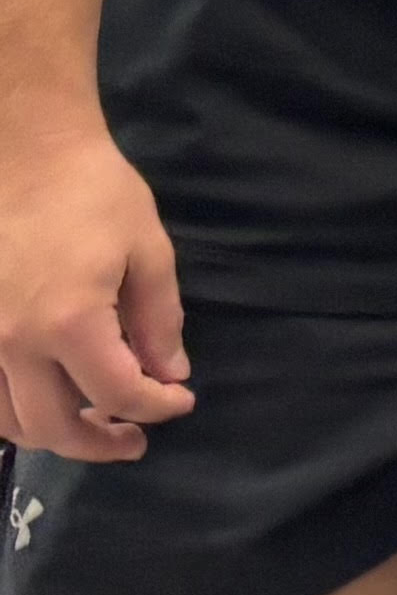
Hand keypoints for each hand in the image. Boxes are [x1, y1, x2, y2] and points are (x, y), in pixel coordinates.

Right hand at [0, 117, 188, 458]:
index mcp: (69, 323)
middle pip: (53, 426)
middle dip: (101, 443)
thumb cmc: (93, 192)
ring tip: (89, 425)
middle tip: (135, 440)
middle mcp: (11, 344)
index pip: (117, 394)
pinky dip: (8, 414)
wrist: (22, 152)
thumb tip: (169, 375)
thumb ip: (158, 320)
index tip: (180, 402)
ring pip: (6, 422)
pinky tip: (38, 402)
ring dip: (50, 435)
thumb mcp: (148, 249)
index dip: (156, 407)